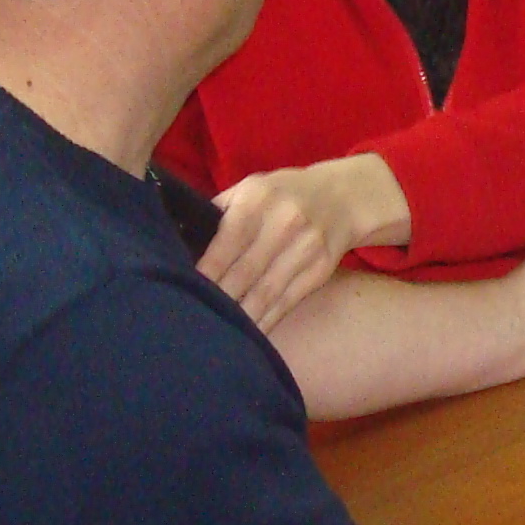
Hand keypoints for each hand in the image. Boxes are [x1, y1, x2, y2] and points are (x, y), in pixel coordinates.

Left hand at [199, 156, 408, 333]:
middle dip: (219, 300)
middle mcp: (284, 223)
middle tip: (195, 319)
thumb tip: (181, 244)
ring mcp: (306, 249)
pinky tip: (249, 336)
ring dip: (241, 317)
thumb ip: (219, 212)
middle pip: (245, 273)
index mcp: (257, 200)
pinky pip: (287, 302)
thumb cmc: (281, 195)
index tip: (184, 294)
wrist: (343, 197)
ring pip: (266, 293)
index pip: (226, 244)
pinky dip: (266, 321)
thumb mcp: (250, 189)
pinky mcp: (320, 271)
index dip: (205, 274)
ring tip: (218, 334)